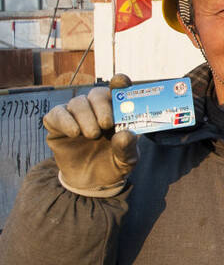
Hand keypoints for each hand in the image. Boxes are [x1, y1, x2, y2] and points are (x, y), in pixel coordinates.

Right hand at [43, 74, 137, 196]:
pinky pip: (56, 113)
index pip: (118, 90)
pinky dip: (65, 120)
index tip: (122, 82)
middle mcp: (96, 110)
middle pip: (96, 93)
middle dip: (101, 106)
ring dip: (86, 117)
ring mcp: (76, 116)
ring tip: (92, 135)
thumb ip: (128, 148)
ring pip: (77, 102)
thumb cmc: (112, 165)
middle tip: (106, 124)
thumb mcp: (126, 160)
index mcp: (117, 112)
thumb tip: (126, 134)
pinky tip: (74, 133)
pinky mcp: (56, 125)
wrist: (90, 183)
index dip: (120, 82)